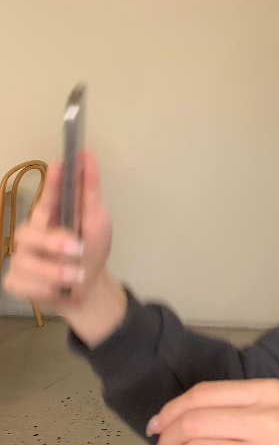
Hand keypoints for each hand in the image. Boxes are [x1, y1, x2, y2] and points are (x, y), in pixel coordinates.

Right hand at [3, 150, 112, 311]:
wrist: (89, 288)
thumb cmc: (90, 249)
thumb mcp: (97, 221)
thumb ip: (90, 191)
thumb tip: (87, 155)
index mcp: (51, 215)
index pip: (48, 195)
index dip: (52, 182)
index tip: (60, 165)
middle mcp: (31, 233)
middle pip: (29, 233)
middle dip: (54, 242)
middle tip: (78, 247)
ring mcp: (20, 257)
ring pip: (26, 262)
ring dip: (56, 272)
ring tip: (77, 275)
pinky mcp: (15, 281)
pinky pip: (23, 284)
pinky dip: (46, 289)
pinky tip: (58, 289)